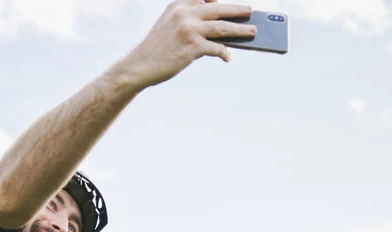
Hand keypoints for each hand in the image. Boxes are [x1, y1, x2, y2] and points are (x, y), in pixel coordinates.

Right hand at [121, 0, 255, 88]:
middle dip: (237, 10)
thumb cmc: (156, 49)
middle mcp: (185, 13)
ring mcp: (189, 30)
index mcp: (178, 5)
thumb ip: (187, 19)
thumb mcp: (168, 25)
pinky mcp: (193, 47)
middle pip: (218, 9)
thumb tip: (214, 28)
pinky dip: (225, 53)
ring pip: (223, 27)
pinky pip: (217, 48)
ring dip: (240, 29)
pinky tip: (228, 57)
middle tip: (250, 11)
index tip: (229, 1)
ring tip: (252, 31)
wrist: (140, 66)